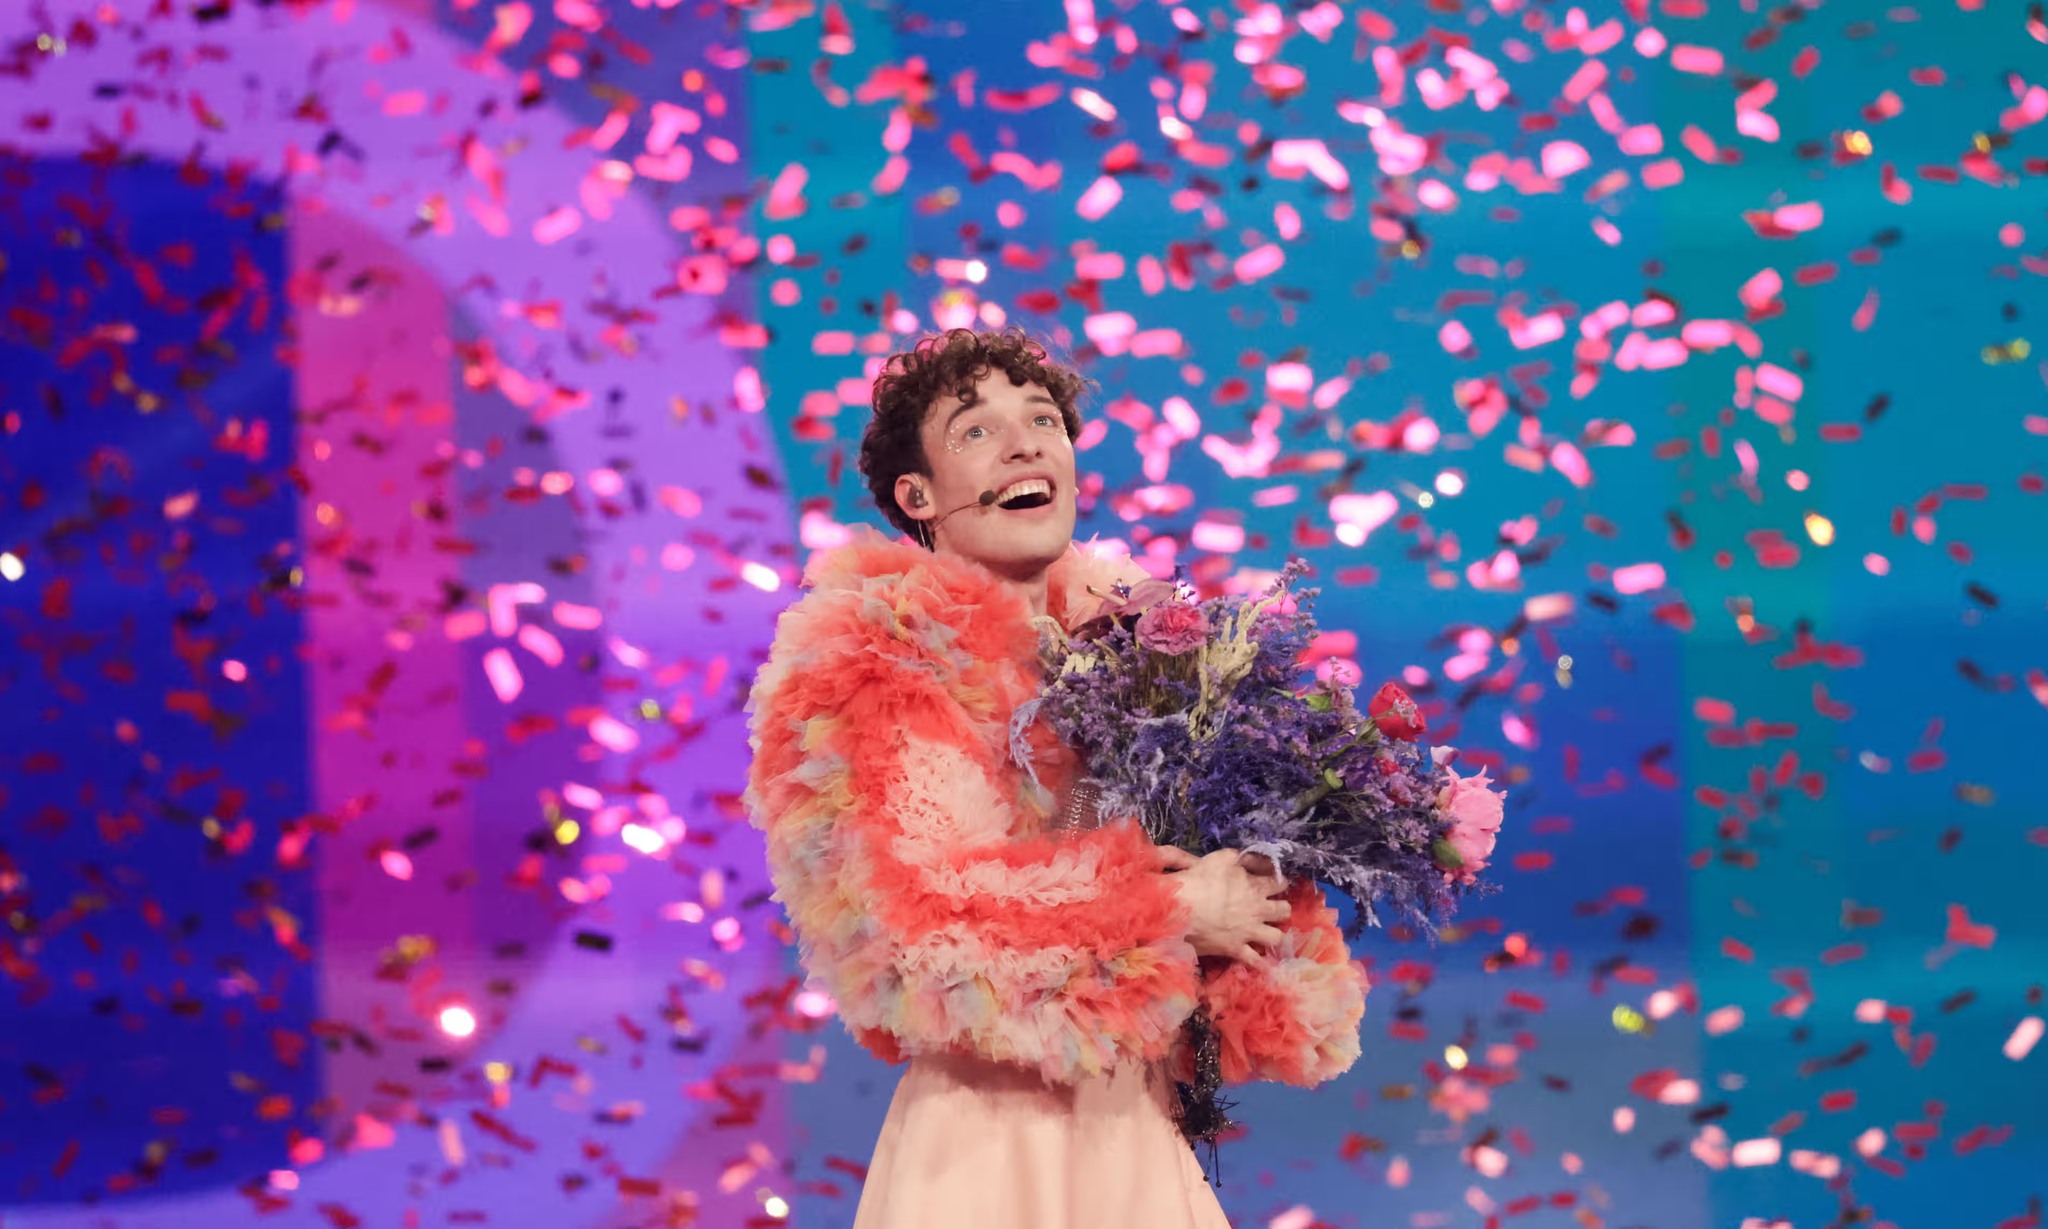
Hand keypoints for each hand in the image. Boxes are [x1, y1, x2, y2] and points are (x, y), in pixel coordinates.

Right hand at [1159, 846, 1290, 963]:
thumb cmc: (1199, 880)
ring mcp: (1249, 932)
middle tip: (1273, 907)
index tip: (1274, 883)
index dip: (1279, 882)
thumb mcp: (1221, 858)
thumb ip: (1241, 858)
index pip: (1280, 883)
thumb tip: (1252, 859)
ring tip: (1267, 932)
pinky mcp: (1236, 950)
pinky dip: (1259, 962)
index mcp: (1256, 887)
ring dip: (1274, 934)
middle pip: (1284, 911)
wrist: (1179, 910)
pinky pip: (1255, 961)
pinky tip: (1261, 961)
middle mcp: (1258, 911)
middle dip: (1281, 908)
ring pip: (1276, 938)